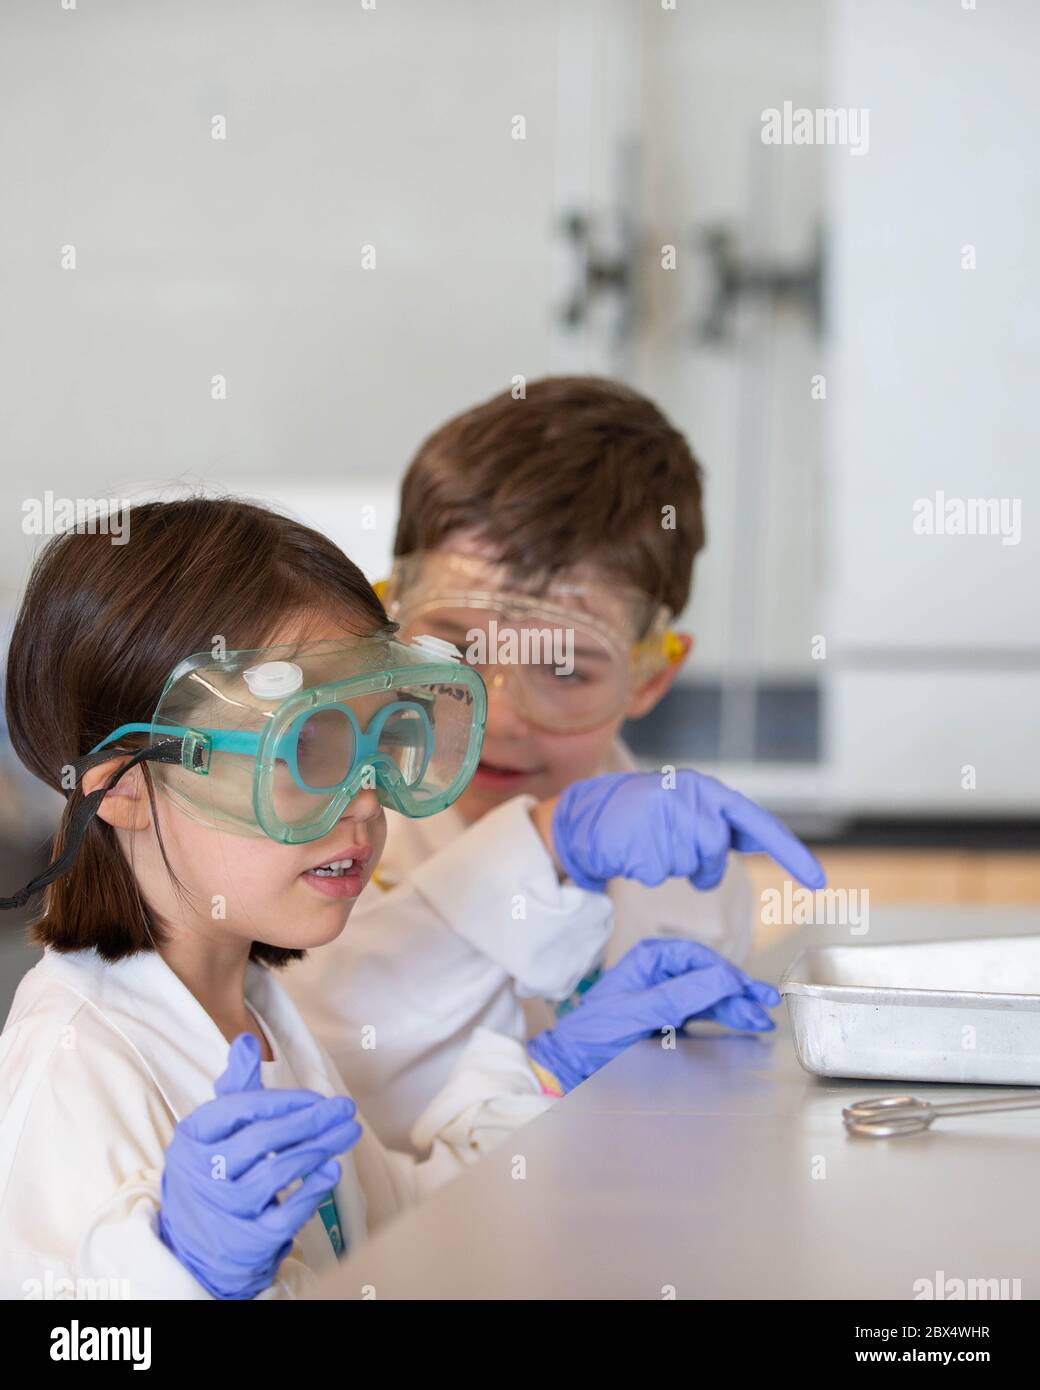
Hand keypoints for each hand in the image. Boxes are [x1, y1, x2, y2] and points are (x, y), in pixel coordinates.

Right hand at [158, 1034, 360, 1299]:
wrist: (194, 1241)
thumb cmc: (214, 1167)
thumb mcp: (216, 1128)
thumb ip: (236, 1087)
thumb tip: (246, 1041)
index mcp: (193, 1136)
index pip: (237, 1110)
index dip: (280, 1100)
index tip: (317, 1096)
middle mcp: (202, 1172)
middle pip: (260, 1141)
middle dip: (309, 1122)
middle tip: (345, 1108)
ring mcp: (223, 1209)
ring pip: (274, 1175)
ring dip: (317, 1150)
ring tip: (347, 1133)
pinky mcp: (245, 1241)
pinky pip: (282, 1216)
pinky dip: (310, 1193)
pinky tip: (332, 1171)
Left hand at [527, 938, 780, 1093]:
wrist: (574, 1063)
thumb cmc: (596, 1033)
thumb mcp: (639, 1012)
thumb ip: (680, 995)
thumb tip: (724, 977)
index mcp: (649, 959)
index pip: (698, 958)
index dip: (726, 972)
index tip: (748, 990)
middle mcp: (661, 972)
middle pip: (709, 977)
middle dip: (738, 992)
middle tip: (765, 1006)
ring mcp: (667, 995)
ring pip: (710, 996)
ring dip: (736, 1006)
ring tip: (761, 1020)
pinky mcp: (671, 1017)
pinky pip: (704, 1012)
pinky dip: (724, 1017)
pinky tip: (744, 1022)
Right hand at [546, 770, 825, 892]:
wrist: (586, 815)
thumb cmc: (644, 818)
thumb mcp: (687, 811)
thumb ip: (721, 826)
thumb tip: (763, 840)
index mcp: (706, 790)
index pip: (758, 823)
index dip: (790, 853)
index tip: (818, 881)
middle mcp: (688, 796)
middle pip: (713, 850)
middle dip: (700, 865)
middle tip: (677, 858)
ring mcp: (661, 814)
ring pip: (687, 864)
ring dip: (670, 865)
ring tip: (648, 844)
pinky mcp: (638, 835)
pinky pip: (656, 871)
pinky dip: (645, 869)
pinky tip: (632, 850)